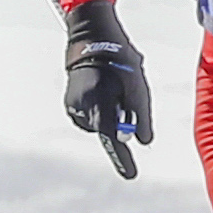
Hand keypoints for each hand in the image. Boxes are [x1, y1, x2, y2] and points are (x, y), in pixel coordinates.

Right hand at [63, 0, 152, 145]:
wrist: (92, 37)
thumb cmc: (119, 60)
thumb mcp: (137, 86)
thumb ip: (140, 115)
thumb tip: (143, 141)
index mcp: (98, 101)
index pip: (111, 138)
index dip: (123, 157)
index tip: (131, 174)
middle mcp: (81, 106)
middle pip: (106, 130)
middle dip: (120, 122)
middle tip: (125, 97)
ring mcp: (72, 105)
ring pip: (99, 124)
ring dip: (111, 114)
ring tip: (115, 87)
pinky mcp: (70, 102)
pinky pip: (91, 116)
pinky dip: (101, 109)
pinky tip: (105, 89)